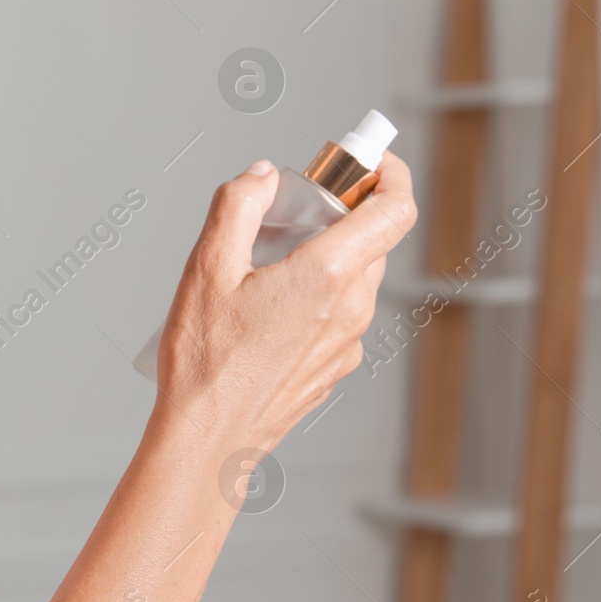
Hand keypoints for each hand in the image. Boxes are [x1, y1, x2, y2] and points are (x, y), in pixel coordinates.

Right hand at [156, 153, 416, 449]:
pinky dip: (319, 294)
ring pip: (357, 278)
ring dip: (330, 254)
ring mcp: (347, 344)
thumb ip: (238, 206)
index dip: (389, 173)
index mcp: (328, 276)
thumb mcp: (206, 268)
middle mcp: (351, 310)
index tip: (366, 161)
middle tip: (297, 206)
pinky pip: (341, 314)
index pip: (395, 209)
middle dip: (344, 211)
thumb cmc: (206, 365)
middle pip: (373, 239)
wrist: (209, 441)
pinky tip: (268, 308)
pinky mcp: (334, 368)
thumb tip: (262, 176)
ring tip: (271, 261)